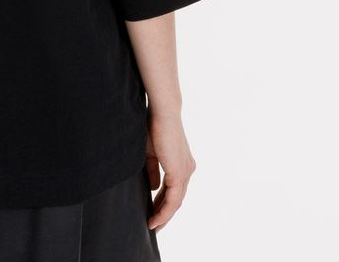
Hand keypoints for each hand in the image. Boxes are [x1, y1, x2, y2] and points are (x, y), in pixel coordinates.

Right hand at [144, 106, 195, 231]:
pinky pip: (173, 200)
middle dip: (164, 214)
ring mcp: (185, 172)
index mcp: (181, 164)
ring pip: (176, 202)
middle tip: (153, 226)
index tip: (151, 212)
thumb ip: (153, 171)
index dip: (162, 202)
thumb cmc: (153, 128)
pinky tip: (154, 219)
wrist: (162, 113)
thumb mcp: (151, 154)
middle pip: (176, 199)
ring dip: (164, 216)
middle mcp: (187, 170)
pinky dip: (164, 211)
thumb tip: (153, 189)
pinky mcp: (180, 173)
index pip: (172, 189)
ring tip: (152, 226)